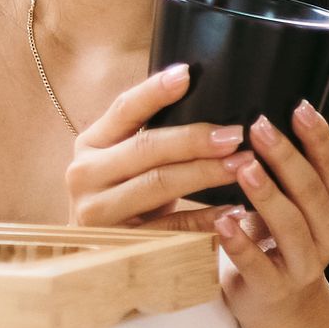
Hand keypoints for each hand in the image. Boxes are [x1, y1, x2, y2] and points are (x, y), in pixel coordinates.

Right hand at [65, 63, 249, 229]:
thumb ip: (147, 134)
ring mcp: (98, 212)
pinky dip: (205, 217)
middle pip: (146, 148)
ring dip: (206, 173)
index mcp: (90, 144)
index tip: (188, 74)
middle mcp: (85, 174)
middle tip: (235, 134)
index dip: (154, 91)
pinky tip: (233, 209)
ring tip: (243, 164)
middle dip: (195, 139)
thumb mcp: (122, 162)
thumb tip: (196, 90)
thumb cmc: (121, 198)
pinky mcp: (120, 243)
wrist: (95, 253)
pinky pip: (170, 226)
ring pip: (159, 184)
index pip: (124, 109)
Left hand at [213, 100, 328, 319]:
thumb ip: (291, 169)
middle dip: (286, 157)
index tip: (298, 107)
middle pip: (311, 191)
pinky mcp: (274, 288)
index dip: (318, 137)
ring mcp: (305, 264)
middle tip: (261, 128)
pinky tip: (222, 221)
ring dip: (267, 194)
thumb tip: (267, 115)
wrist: (278, 304)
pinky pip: (257, 263)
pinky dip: (240, 242)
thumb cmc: (279, 240)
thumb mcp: (295, 203)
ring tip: (244, 167)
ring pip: (290, 225)